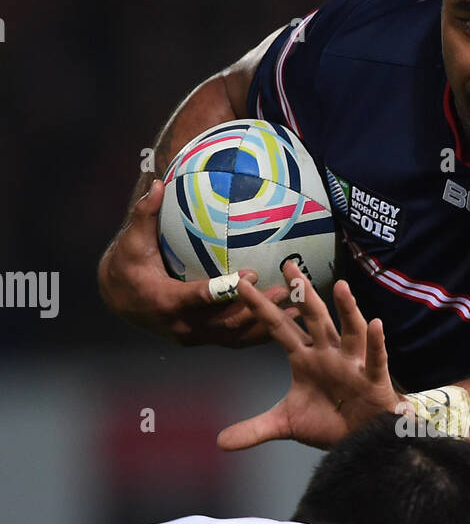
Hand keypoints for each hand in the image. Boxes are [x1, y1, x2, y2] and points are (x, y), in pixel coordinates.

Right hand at [99, 179, 300, 347]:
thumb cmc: (128, 265)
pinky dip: (260, 333)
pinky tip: (286, 321)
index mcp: (166, 301)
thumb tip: (156, 182)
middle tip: (285, 291)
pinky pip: (235, 340)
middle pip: (226, 322)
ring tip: (296, 309)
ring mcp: (195, 337)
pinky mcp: (204, 340)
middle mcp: (183, 326)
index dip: (225, 289)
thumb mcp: (131, 240)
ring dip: (266, 324)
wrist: (118, 299)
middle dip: (257, 308)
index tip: (250, 273)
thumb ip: (145, 214)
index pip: (198, 297)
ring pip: (235, 336)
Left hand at [217, 262, 397, 450]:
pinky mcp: (373, 379)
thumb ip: (254, 429)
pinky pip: (375, 358)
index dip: (261, 308)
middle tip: (289, 266)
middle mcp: (328, 353)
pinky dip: (376, 343)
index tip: (242, 285)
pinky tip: (376, 325)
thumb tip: (220, 442)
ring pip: (348, 331)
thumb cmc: (328, 422)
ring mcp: (352, 363)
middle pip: (313, 318)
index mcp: (304, 358)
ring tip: (339, 287)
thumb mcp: (285, 425)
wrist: (361, 440)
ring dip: (346, 309)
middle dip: (302, 294)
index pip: (279, 328)